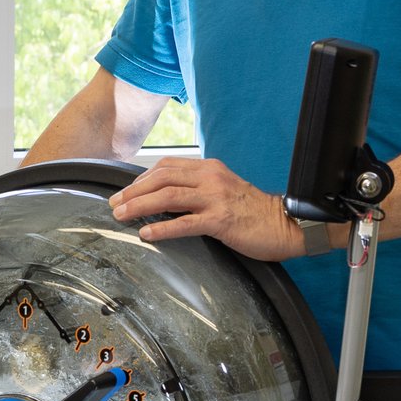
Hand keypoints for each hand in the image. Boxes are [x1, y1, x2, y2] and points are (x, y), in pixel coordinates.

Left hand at [108, 156, 299, 260]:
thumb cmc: (253, 211)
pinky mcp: (221, 220)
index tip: (124, 191)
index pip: (166, 166)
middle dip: (133, 191)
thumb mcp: (223, 189)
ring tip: (121, 216)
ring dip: (139, 205)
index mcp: (209, 168)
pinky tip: (146, 233)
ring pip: (168, 196)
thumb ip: (198, 188)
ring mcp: (216, 198)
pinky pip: (185, 223)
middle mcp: (210, 178)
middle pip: (161, 178)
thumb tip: (165, 197)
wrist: (286, 223)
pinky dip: (162, 227)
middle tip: (114, 204)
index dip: (141, 178)